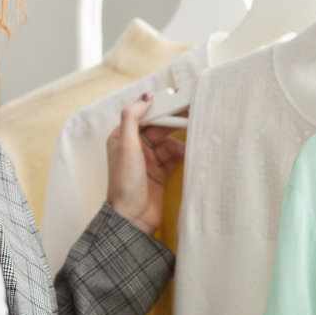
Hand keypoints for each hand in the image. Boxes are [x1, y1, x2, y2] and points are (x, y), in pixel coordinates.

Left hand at [105, 92, 185, 233]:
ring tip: (190, 145)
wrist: (132, 218)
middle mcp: (135, 147)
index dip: (161, 106)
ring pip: (170, 142)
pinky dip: (183, 154)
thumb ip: (133, 119)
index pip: (144, 115)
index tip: (179, 96)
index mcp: (122, 137)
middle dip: (174, 122)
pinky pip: (175, 156)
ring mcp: (149, 160)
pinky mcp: (161, 172)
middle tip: (193, 113)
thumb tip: (146, 96)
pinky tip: (190, 155)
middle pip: (159, 127)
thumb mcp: (126, 147)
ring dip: (180, 142)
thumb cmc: (124, 183)